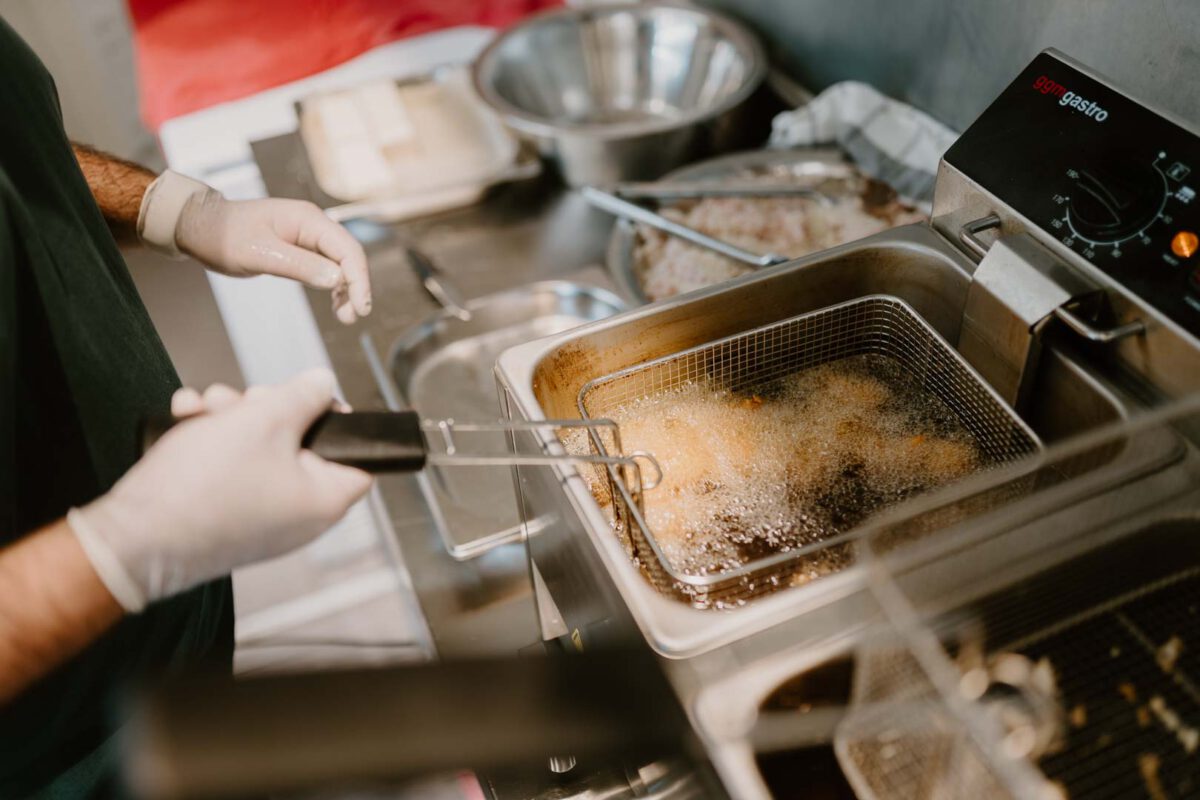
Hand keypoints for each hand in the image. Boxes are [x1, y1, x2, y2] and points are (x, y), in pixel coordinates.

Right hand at [68, 370, 372, 611]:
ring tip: (202, 409)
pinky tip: (185, 421)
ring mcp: (261, 518)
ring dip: (230, 418)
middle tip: (239, 402)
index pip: (359, 454)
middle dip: (265, 408)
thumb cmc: (204, 486)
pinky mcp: (224, 517)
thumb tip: (325, 384)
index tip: (310, 399)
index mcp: (324, 499)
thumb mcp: (264, 421)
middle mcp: (299, 516)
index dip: (339, 418)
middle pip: (301, 443)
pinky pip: (229, 469)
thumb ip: (303, 396)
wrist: (132, 538)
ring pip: (258, 449)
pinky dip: (209, 441)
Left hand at [176, 190, 371, 323]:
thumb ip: (299, 266)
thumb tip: (336, 281)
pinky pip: (327, 267)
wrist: (203, 228)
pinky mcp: (301, 248)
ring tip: (345, 316)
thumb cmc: (225, 236)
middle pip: (349, 257)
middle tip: (352, 316)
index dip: (359, 279)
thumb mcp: (260, 253)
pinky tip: (336, 304)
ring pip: (341, 264)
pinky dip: (334, 287)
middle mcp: (313, 225)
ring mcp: (308, 236)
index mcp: (308, 219)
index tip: (361, 306)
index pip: (347, 249)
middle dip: (356, 287)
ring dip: (347, 290)